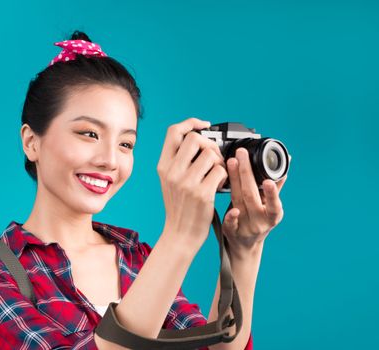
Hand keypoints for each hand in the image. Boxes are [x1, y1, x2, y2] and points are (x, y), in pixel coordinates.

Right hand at [157, 118, 227, 248]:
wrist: (180, 234)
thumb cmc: (178, 207)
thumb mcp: (169, 181)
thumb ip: (178, 161)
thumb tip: (199, 138)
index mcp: (163, 166)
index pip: (174, 131)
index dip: (191, 122)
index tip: (204, 125)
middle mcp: (172, 172)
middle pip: (195, 138)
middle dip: (210, 144)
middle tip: (214, 157)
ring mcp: (186, 183)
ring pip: (211, 154)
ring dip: (220, 163)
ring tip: (217, 175)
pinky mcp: (202, 193)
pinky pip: (221, 171)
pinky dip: (224, 177)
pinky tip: (218, 187)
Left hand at [222, 147, 287, 250]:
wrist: (245, 245)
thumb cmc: (257, 220)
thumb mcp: (269, 207)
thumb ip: (275, 189)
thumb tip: (285, 166)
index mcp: (272, 215)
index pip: (273, 204)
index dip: (272, 193)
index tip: (269, 181)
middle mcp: (259, 221)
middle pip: (251, 195)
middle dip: (246, 173)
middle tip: (242, 154)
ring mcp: (245, 227)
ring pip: (238, 201)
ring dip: (234, 180)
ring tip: (231, 162)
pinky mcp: (231, 231)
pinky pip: (230, 224)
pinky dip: (231, 217)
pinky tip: (232, 210)